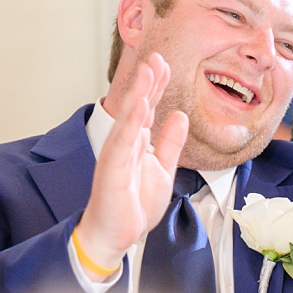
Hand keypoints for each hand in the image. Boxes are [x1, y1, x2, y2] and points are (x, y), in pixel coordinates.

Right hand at [72, 53, 186, 265]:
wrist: (114, 236)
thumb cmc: (132, 206)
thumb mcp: (162, 170)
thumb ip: (170, 143)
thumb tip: (180, 116)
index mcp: (137, 143)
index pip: (148, 108)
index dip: (156, 86)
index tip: (164, 64)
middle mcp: (125, 144)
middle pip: (138, 106)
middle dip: (147, 82)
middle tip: (156, 56)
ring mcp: (117, 155)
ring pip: (128, 119)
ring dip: (138, 94)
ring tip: (146, 71)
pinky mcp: (112, 170)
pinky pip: (122, 143)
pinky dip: (130, 123)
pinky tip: (138, 105)